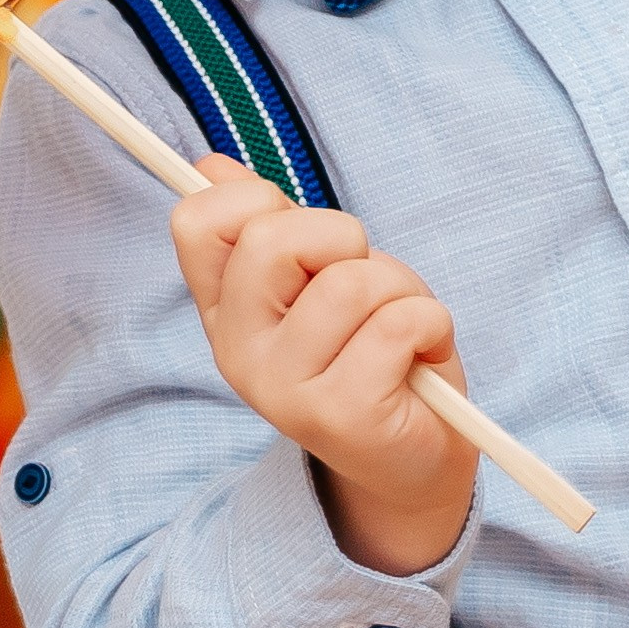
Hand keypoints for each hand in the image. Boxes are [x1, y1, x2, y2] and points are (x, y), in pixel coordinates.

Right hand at [171, 155, 477, 575]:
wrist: (408, 461)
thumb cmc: (367, 353)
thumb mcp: (314, 282)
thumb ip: (267, 227)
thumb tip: (210, 166)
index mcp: (223, 310)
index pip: (196, 221)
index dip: (258, 200)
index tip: (305, 242)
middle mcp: (237, 351)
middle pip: (272, 238)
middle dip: (343, 239)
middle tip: (362, 286)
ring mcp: (283, 388)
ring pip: (351, 281)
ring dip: (401, 289)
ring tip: (401, 329)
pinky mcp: (341, 415)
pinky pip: (397, 322)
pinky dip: (432, 324)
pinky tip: (424, 355)